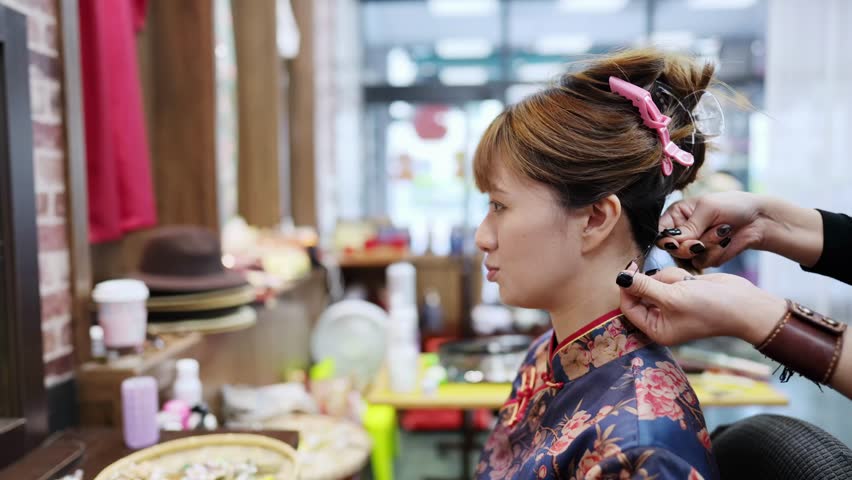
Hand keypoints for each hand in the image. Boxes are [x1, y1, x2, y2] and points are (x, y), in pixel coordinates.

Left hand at [617, 266, 786, 345]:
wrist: (745, 304)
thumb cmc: (709, 307)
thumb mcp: (671, 296)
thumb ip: (643, 286)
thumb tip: (620, 278)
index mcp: (656, 329)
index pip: (628, 307)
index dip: (626, 288)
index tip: (629, 269)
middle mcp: (661, 319)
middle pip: (640, 293)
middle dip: (655, 283)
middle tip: (669, 279)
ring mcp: (671, 305)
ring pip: (654, 281)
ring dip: (669, 278)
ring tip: (687, 284)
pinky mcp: (681, 292)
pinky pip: (668, 277)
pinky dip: (677, 276)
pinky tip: (692, 281)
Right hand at [657, 191, 768, 268]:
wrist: (759, 220)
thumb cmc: (733, 205)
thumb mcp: (708, 209)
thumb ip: (688, 226)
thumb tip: (670, 243)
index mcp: (677, 215)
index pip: (660, 232)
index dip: (666, 240)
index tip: (676, 242)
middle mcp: (682, 231)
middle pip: (671, 249)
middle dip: (688, 246)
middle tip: (700, 241)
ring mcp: (694, 246)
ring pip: (687, 258)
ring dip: (707, 247)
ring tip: (722, 232)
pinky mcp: (706, 257)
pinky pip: (702, 263)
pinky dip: (715, 253)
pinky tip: (726, 241)